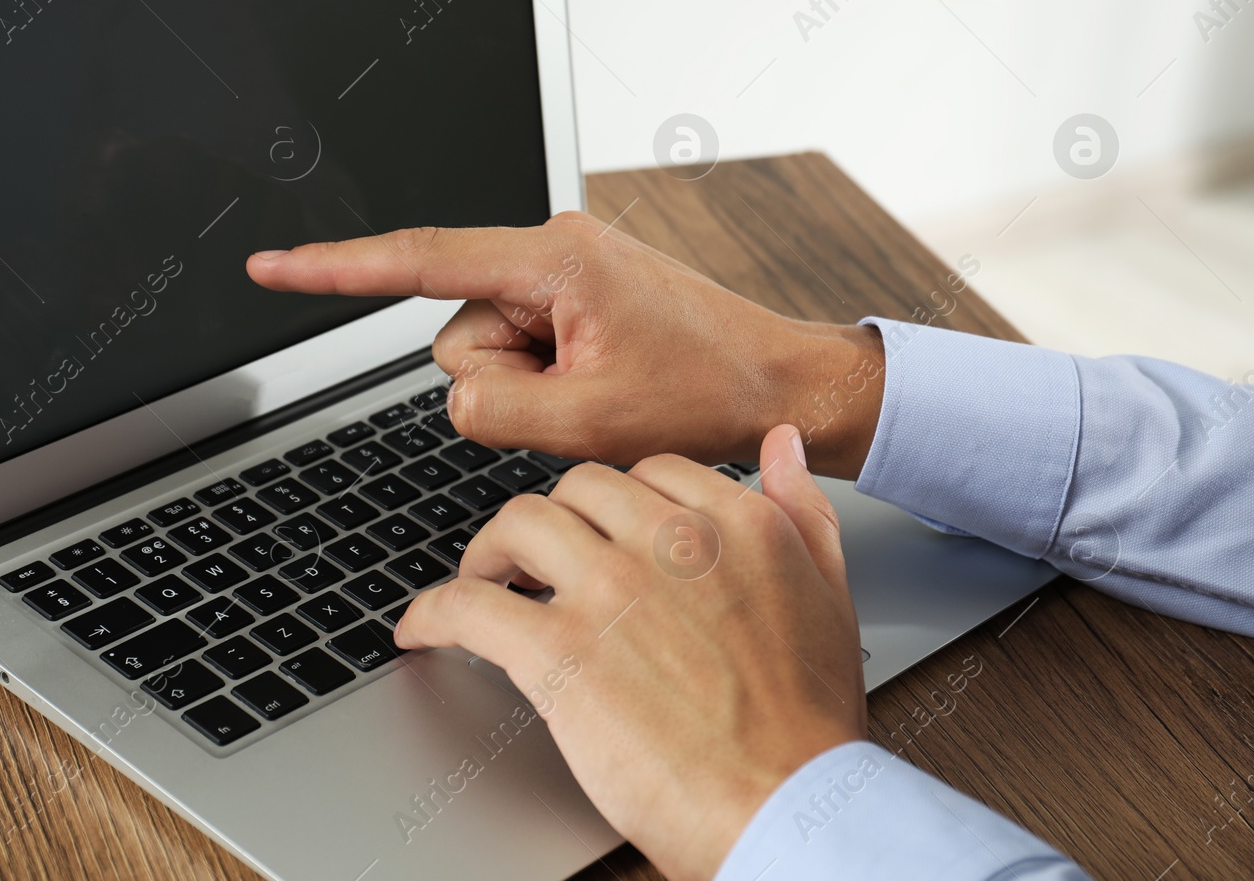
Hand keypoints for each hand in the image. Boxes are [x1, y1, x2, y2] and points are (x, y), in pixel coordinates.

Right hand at [247, 212, 884, 477]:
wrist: (777, 384)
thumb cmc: (707, 391)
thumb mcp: (589, 422)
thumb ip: (491, 409)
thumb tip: (456, 392)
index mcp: (553, 259)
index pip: (418, 259)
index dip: (334, 270)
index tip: (271, 267)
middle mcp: (551, 251)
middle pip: (457, 331)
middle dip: (504, 380)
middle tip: (583, 396)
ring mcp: (562, 274)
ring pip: (485, 351)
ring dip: (530, 386)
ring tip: (602, 389)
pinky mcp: (573, 297)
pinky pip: (520, 350)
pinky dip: (548, 381)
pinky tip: (603, 382)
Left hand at [394, 426, 867, 880]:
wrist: (789, 808)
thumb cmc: (810, 723)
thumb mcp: (830, 595)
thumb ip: (802, 510)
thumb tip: (781, 444)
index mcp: (735, 524)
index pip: (648, 471)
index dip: (614, 501)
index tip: (599, 529)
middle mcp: (668, 541)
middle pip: (576, 489)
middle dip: (553, 519)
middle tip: (537, 556)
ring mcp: (610, 591)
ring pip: (517, 524)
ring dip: (489, 550)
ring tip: (482, 579)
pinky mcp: (558, 652)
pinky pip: (468, 605)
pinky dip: (432, 612)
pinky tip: (423, 629)